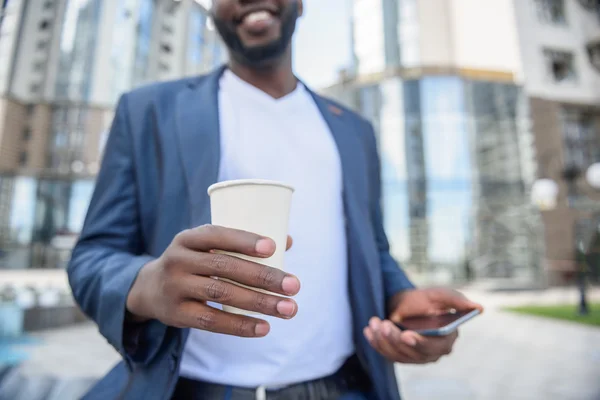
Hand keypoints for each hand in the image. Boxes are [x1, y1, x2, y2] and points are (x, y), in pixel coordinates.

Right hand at [126, 225, 299, 337]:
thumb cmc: (193, 262)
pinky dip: (239, 325)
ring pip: (221, 294)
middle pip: (224, 268)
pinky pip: (211, 321)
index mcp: (188, 239)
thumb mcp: (206, 248)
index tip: (273, 247)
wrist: (149, 289)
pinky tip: (264, 327)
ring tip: (288, 308)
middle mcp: (179, 260)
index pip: (216, 235)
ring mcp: (176, 288)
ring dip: (258, 302)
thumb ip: (241, 244)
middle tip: (294, 285)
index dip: (244, 240)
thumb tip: (287, 242)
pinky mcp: (177, 314)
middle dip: (263, 277)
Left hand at [364, 288, 482, 363]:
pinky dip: (376, 342)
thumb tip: (478, 307)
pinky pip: (387, 354)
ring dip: (383, 339)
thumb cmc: (424, 299)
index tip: (406, 334)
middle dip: (396, 339)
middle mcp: (433, 352)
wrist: (404, 303)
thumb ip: (456, 300)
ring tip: (375, 321)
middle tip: (384, 324)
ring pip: (398, 355)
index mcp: (448, 338)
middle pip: (414, 354)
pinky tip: (369, 330)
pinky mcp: (401, 357)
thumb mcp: (439, 295)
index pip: (436, 347)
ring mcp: (416, 357)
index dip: (421, 343)